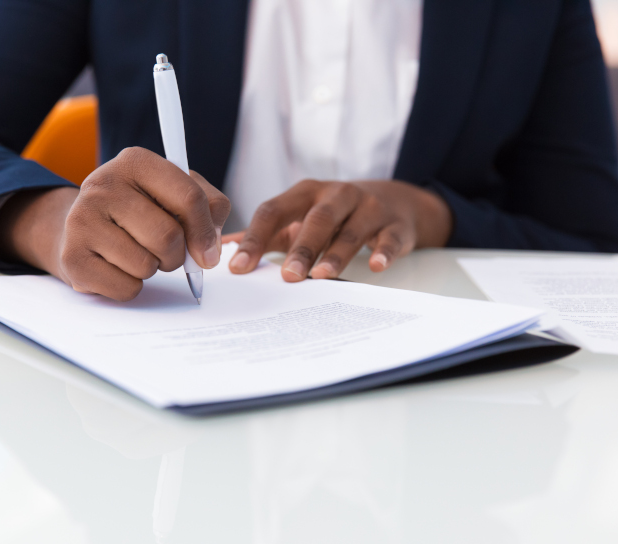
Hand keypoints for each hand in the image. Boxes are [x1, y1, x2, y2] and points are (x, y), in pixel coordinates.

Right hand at [0, 147, 229, 300]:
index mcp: (136, 161)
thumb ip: (210, 209)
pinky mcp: (72, 256)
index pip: (189, 197)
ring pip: (146, 265)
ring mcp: (82, 219)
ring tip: (136, 253)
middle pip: (167, 236)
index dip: (205, 232)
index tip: (207, 253)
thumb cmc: (140, 210)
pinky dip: (131, 286)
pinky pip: (126, 288)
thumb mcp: (178, 194)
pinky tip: (118, 267)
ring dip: (151, 269)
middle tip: (164, 251)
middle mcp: (103, 184)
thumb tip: (210, 249)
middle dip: (176, 255)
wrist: (86, 227)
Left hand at [227, 179, 451, 280]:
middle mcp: (337, 195)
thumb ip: (266, 234)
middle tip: (288, 277)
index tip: (238, 268)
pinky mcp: (395, 225)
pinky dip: (384, 251)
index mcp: (305, 193)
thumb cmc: (335, 215)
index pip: (274, 211)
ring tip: (323, 277)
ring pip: (351, 230)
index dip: (255, 238)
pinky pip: (390, 238)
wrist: (395, 201)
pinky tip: (376, 267)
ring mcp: (369, 208)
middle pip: (317, 220)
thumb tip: (223, 249)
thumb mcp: (300, 216)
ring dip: (336, 254)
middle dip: (301, 248)